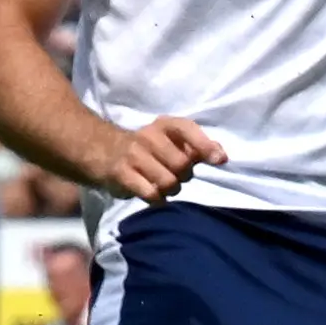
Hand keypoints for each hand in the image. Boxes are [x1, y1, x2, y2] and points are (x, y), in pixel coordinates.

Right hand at [96, 115, 226, 201]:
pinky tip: (152, 194)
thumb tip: (221, 156)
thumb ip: (198, 147)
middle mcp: (148, 136)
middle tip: (174, 175)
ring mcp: (133, 155)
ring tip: (163, 185)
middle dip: (183, 176)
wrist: (104, 151)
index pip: (187, 129)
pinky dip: (157, 199)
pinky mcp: (122, 174)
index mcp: (164, 125)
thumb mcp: (172, 141)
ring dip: (171, 190)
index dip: (205, 145)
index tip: (220, 160)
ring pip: (168, 182)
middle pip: (182, 164)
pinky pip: (151, 194)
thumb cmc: (149, 149)